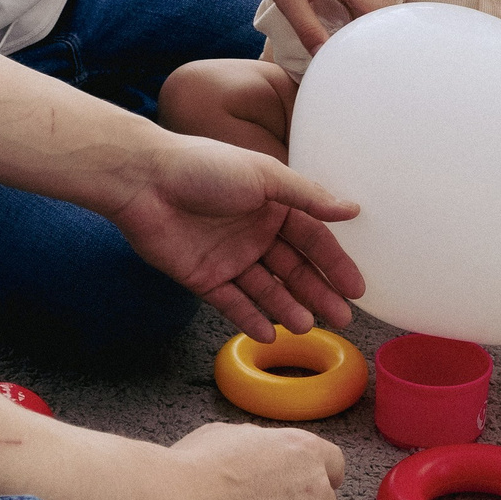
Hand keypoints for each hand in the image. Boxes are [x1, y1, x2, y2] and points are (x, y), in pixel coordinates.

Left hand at [106, 134, 365, 340]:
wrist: (144, 181)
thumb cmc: (204, 167)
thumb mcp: (264, 176)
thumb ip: (308, 197)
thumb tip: (352, 209)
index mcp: (272, 205)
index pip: (313, 239)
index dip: (335, 264)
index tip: (356, 290)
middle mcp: (254, 232)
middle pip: (294, 269)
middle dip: (319, 293)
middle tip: (342, 319)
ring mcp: (229, 257)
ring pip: (267, 289)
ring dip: (289, 308)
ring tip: (308, 327)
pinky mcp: (203, 277)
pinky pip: (233, 303)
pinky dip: (251, 318)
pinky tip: (271, 333)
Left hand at [232, 0, 394, 51]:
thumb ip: (308, 30)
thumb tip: (323, 58)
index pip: (379, 11)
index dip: (380, 34)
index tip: (374, 52)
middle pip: (387, 0)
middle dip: (382, 25)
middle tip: (370, 48)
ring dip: (378, 9)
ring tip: (363, 31)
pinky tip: (356, 7)